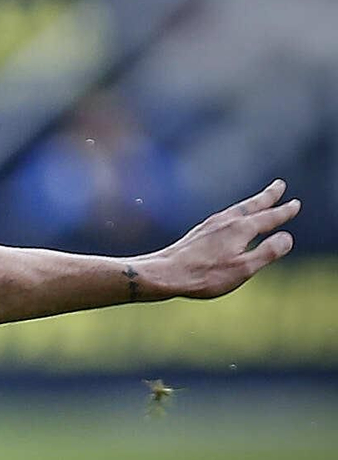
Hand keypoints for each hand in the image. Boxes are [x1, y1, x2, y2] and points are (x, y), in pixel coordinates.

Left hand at [151, 179, 298, 298]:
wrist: (164, 273)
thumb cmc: (205, 275)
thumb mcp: (243, 268)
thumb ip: (267, 252)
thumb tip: (287, 237)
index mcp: (240, 229)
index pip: (269, 218)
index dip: (284, 211)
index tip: (295, 203)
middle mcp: (225, 222)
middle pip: (251, 206)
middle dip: (268, 196)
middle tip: (279, 185)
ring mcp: (210, 225)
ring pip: (236, 210)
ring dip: (251, 203)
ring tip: (258, 200)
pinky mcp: (198, 233)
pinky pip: (223, 217)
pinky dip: (235, 213)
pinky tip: (229, 220)